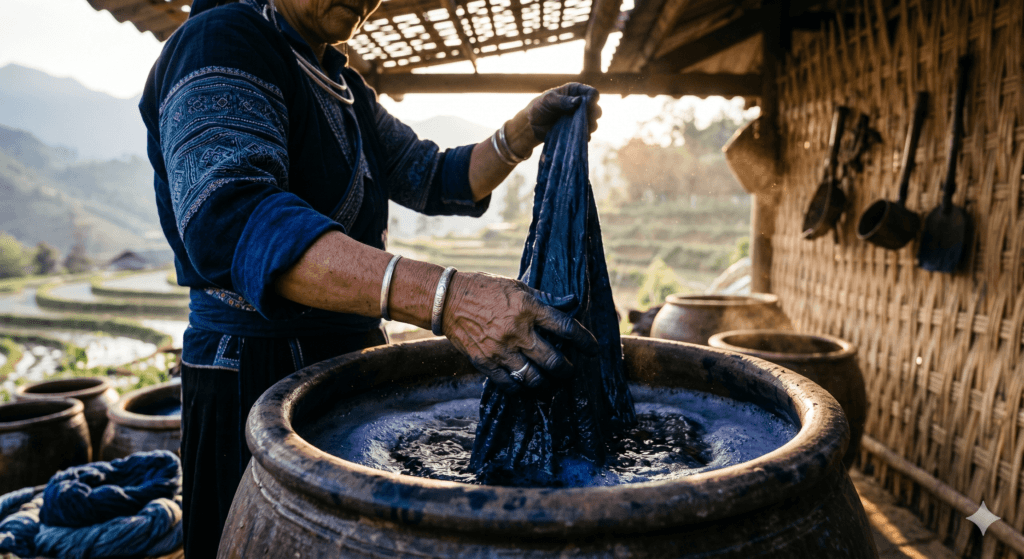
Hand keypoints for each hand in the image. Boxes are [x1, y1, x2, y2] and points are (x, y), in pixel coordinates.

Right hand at [440, 272, 598, 393]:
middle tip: (569, 371)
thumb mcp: (518, 287)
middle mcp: (517, 331)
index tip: (593, 350)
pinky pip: (508, 384)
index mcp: (528, 309)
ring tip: (547, 380)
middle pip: (552, 360)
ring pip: (532, 377)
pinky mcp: (484, 362)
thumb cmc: (485, 289)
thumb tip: (572, 302)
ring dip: (545, 382)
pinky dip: (520, 387)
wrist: (447, 300)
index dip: (585, 341)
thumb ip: (545, 299)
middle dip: (566, 370)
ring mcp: (500, 349)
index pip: (566, 328)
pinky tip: (523, 383)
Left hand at [524, 83, 601, 141]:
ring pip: (594, 123)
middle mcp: (581, 105)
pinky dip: (583, 136)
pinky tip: (575, 135)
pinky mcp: (577, 131)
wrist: (533, 124)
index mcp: (575, 92)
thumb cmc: (540, 107)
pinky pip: (586, 135)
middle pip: (597, 109)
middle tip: (583, 119)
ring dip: (588, 127)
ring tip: (577, 128)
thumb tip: (578, 101)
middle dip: (592, 115)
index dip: (592, 99)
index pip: (592, 93)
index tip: (585, 105)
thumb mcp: (548, 100)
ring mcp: (580, 119)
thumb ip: (563, 100)